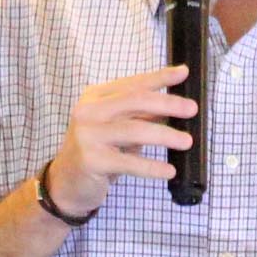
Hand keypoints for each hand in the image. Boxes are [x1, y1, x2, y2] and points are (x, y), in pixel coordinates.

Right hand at [43, 64, 198, 217]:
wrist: (65, 184)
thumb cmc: (96, 152)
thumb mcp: (116, 129)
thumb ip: (139, 116)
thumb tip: (174, 107)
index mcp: (95, 97)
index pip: (133, 84)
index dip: (159, 77)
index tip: (183, 72)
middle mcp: (89, 112)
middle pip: (135, 101)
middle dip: (167, 104)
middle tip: (191, 109)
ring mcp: (88, 136)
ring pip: (135, 130)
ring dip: (165, 135)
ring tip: (187, 141)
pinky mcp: (91, 160)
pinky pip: (129, 162)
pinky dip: (152, 167)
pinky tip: (169, 170)